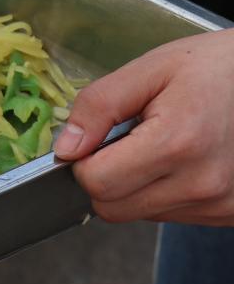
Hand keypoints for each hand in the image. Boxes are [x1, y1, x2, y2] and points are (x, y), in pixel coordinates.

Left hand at [54, 28, 233, 225]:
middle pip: (112, 208)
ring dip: (133, 186)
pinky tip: (178, 161)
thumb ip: (99, 105)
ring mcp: (219, 204)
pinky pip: (169, 215)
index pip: (98, 183)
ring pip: (138, 214)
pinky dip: (160, 192)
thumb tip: (66, 148)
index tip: (94, 139)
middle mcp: (201, 183)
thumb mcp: (150, 69)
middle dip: (103, 176)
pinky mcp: (229, 214)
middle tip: (125, 139)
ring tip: (159, 145)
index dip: (83, 161)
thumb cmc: (213, 68)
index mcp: (177, 143)